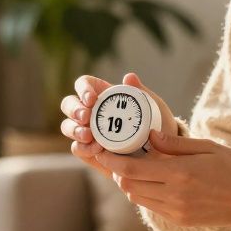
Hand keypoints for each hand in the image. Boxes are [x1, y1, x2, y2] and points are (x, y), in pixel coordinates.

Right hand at [59, 72, 174, 178]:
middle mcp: (91, 112)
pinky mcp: (89, 152)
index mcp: (103, 95)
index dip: (83, 89)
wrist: (163, 153)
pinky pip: (77, 148)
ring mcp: (87, 132)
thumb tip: (129, 77)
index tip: (92, 99)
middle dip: (74, 110)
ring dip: (74, 129)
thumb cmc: (157, 124)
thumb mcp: (154, 105)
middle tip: (86, 117)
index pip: (83, 84)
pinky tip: (96, 150)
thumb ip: (141, 91)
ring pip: (68, 126)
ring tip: (89, 136)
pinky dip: (83, 148)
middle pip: (68, 104)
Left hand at [93, 130, 230, 226]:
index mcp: (179, 173)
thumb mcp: (207, 146)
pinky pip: (150, 206)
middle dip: (116, 171)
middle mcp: (174, 195)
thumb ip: (175, 143)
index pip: (131, 169)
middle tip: (114, 156)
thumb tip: (148, 136)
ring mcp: (175, 210)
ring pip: (136, 197)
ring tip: (132, 167)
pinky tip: (150, 181)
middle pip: (128, 185)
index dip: (110, 161)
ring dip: (129, 183)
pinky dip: (143, 193)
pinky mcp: (179, 219)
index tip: (100, 150)